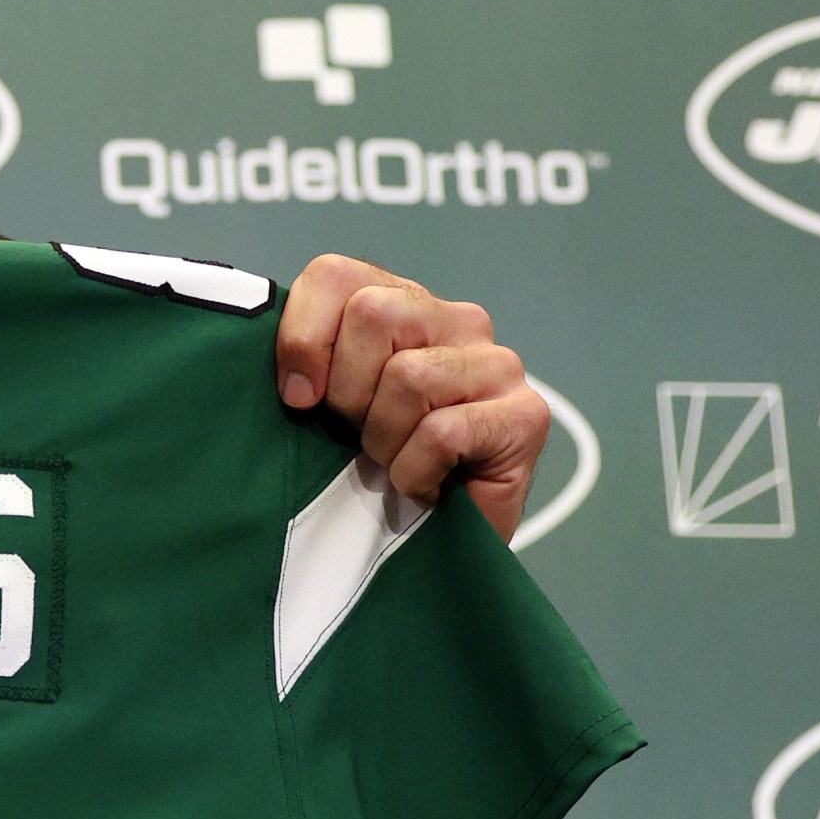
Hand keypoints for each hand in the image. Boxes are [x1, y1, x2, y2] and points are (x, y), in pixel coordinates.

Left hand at [274, 255, 546, 540]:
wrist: (435, 544)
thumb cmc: (374, 469)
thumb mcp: (325, 406)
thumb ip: (307, 365)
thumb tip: (293, 382)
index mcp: (402, 303)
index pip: (336, 274)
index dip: (303, 337)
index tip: (298, 399)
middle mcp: (456, 320)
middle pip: (374, 314)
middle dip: (348, 391)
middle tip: (359, 436)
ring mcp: (498, 364)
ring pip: (408, 376)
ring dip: (384, 440)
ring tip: (397, 462)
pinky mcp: (526, 416)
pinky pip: (442, 433)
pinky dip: (416, 472)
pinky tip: (427, 485)